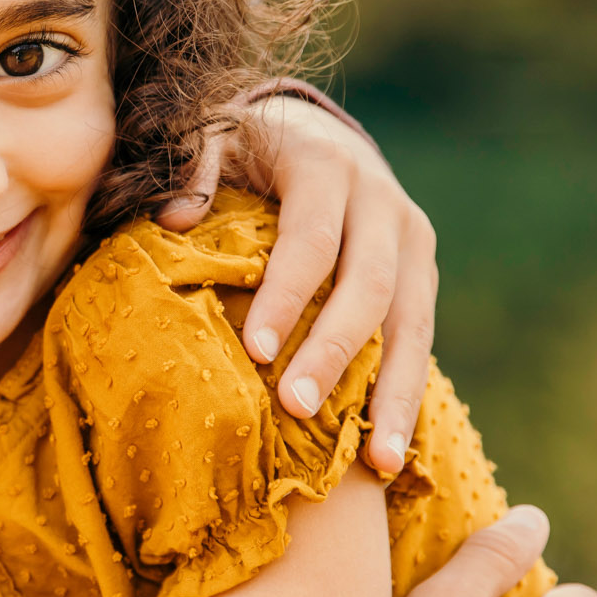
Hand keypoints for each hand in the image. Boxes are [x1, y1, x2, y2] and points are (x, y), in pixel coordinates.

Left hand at [159, 93, 435, 475]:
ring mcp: (412, 241)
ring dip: (393, 393)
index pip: (310, 239)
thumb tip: (174, 219)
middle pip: (367, 285)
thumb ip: (197, 166)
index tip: (254, 352)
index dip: (285, 295)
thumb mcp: (220, 138)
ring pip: (411, 322)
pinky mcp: (422, 275)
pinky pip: (420, 340)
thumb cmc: (253, 149)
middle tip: (297, 408)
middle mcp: (383, 203)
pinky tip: (389, 455)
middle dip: (334, 351)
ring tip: (377, 462)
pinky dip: (405, 396)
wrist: (323, 135)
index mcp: (329, 167)